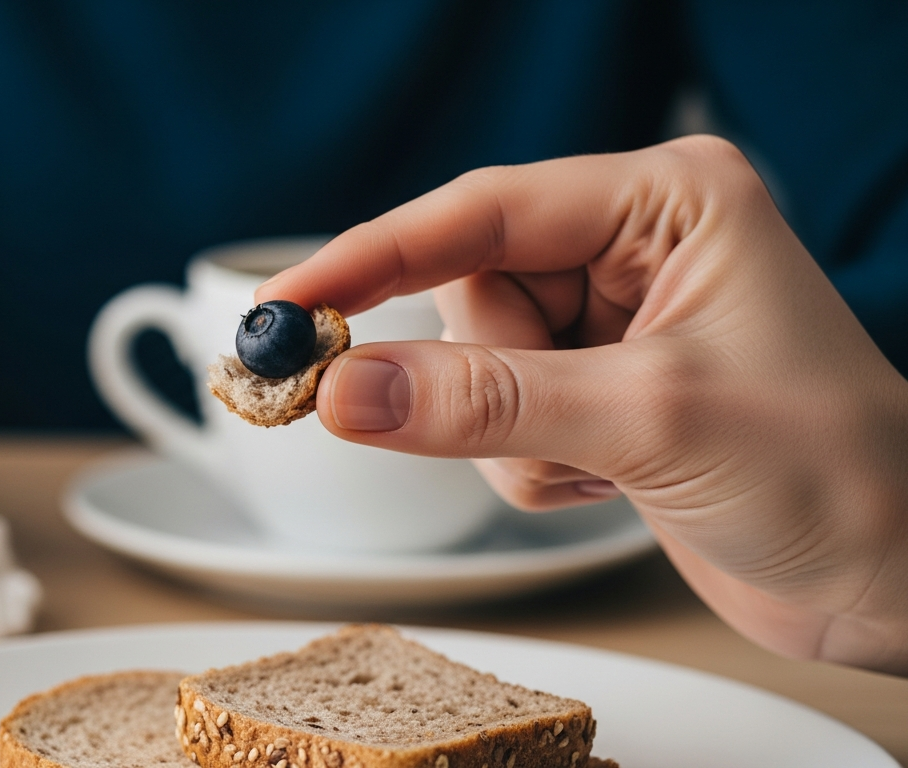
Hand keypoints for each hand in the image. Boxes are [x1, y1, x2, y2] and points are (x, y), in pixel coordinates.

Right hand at [258, 136, 907, 674]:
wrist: (897, 583)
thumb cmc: (835, 476)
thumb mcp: (648, 420)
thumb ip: (483, 402)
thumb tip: (343, 390)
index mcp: (665, 203)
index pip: (482, 213)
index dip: (373, 258)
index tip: (284, 308)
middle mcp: (631, 251)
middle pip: (468, 297)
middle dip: (484, 380)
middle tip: (548, 431)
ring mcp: (609, 327)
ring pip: (471, 371)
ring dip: (514, 440)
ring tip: (606, 463)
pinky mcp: (594, 396)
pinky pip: (493, 424)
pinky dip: (531, 470)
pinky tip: (612, 483)